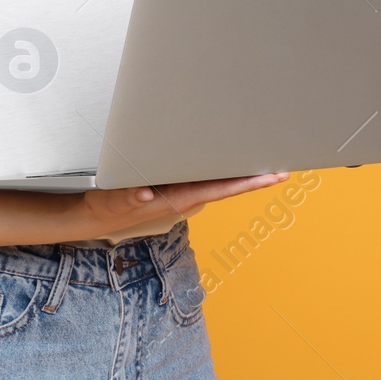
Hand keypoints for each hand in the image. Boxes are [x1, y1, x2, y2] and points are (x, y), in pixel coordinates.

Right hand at [80, 172, 288, 237]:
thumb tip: (145, 195)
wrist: (96, 217)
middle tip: (284, 165)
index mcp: (178, 198)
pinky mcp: (175, 188)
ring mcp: (182, 194)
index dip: (248, 182)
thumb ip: (129, 197)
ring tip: (268, 161)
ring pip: (219, 182)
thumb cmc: (109, 207)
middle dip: (255, 176)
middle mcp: (186, 196)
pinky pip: (205, 179)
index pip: (220, 189)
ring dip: (242, 173)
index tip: (273, 176)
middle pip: (228, 185)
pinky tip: (237, 164)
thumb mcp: (115, 202)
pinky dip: (225, 173)